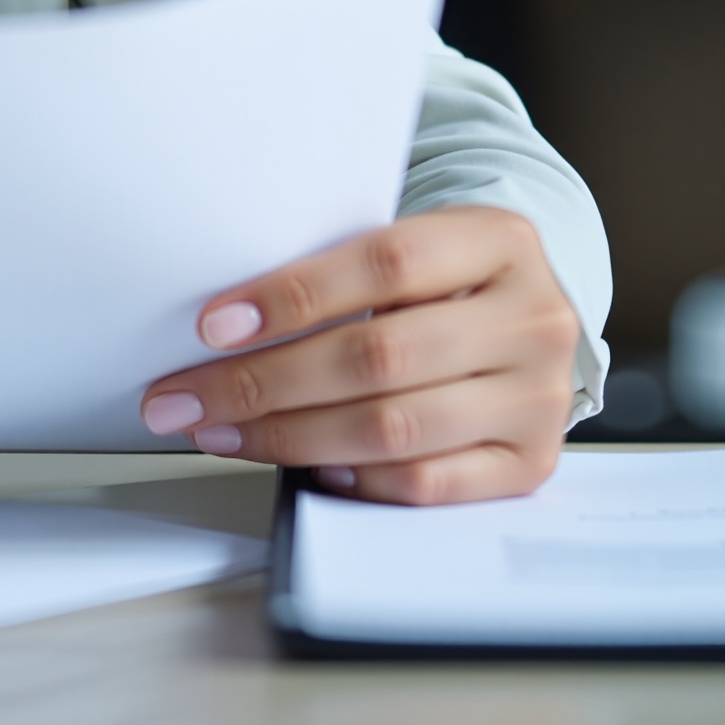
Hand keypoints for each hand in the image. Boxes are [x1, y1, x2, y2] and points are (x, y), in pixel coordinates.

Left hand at [137, 206, 581, 505]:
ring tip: (221, 430)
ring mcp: (538, 398)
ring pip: (394, 427)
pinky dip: (355, 476)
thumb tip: (228, 324)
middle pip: (380, 356)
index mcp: (501, 241)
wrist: (530, 325)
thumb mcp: (418, 247)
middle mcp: (532, 319)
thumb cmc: (450, 284)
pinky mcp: (532, 464)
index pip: (387, 264)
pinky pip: (426, 483)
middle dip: (264, 382)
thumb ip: (345, 272)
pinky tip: (303, 463)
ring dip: (289, 435)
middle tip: (186, 396)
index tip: (214, 325)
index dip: (294, 295)